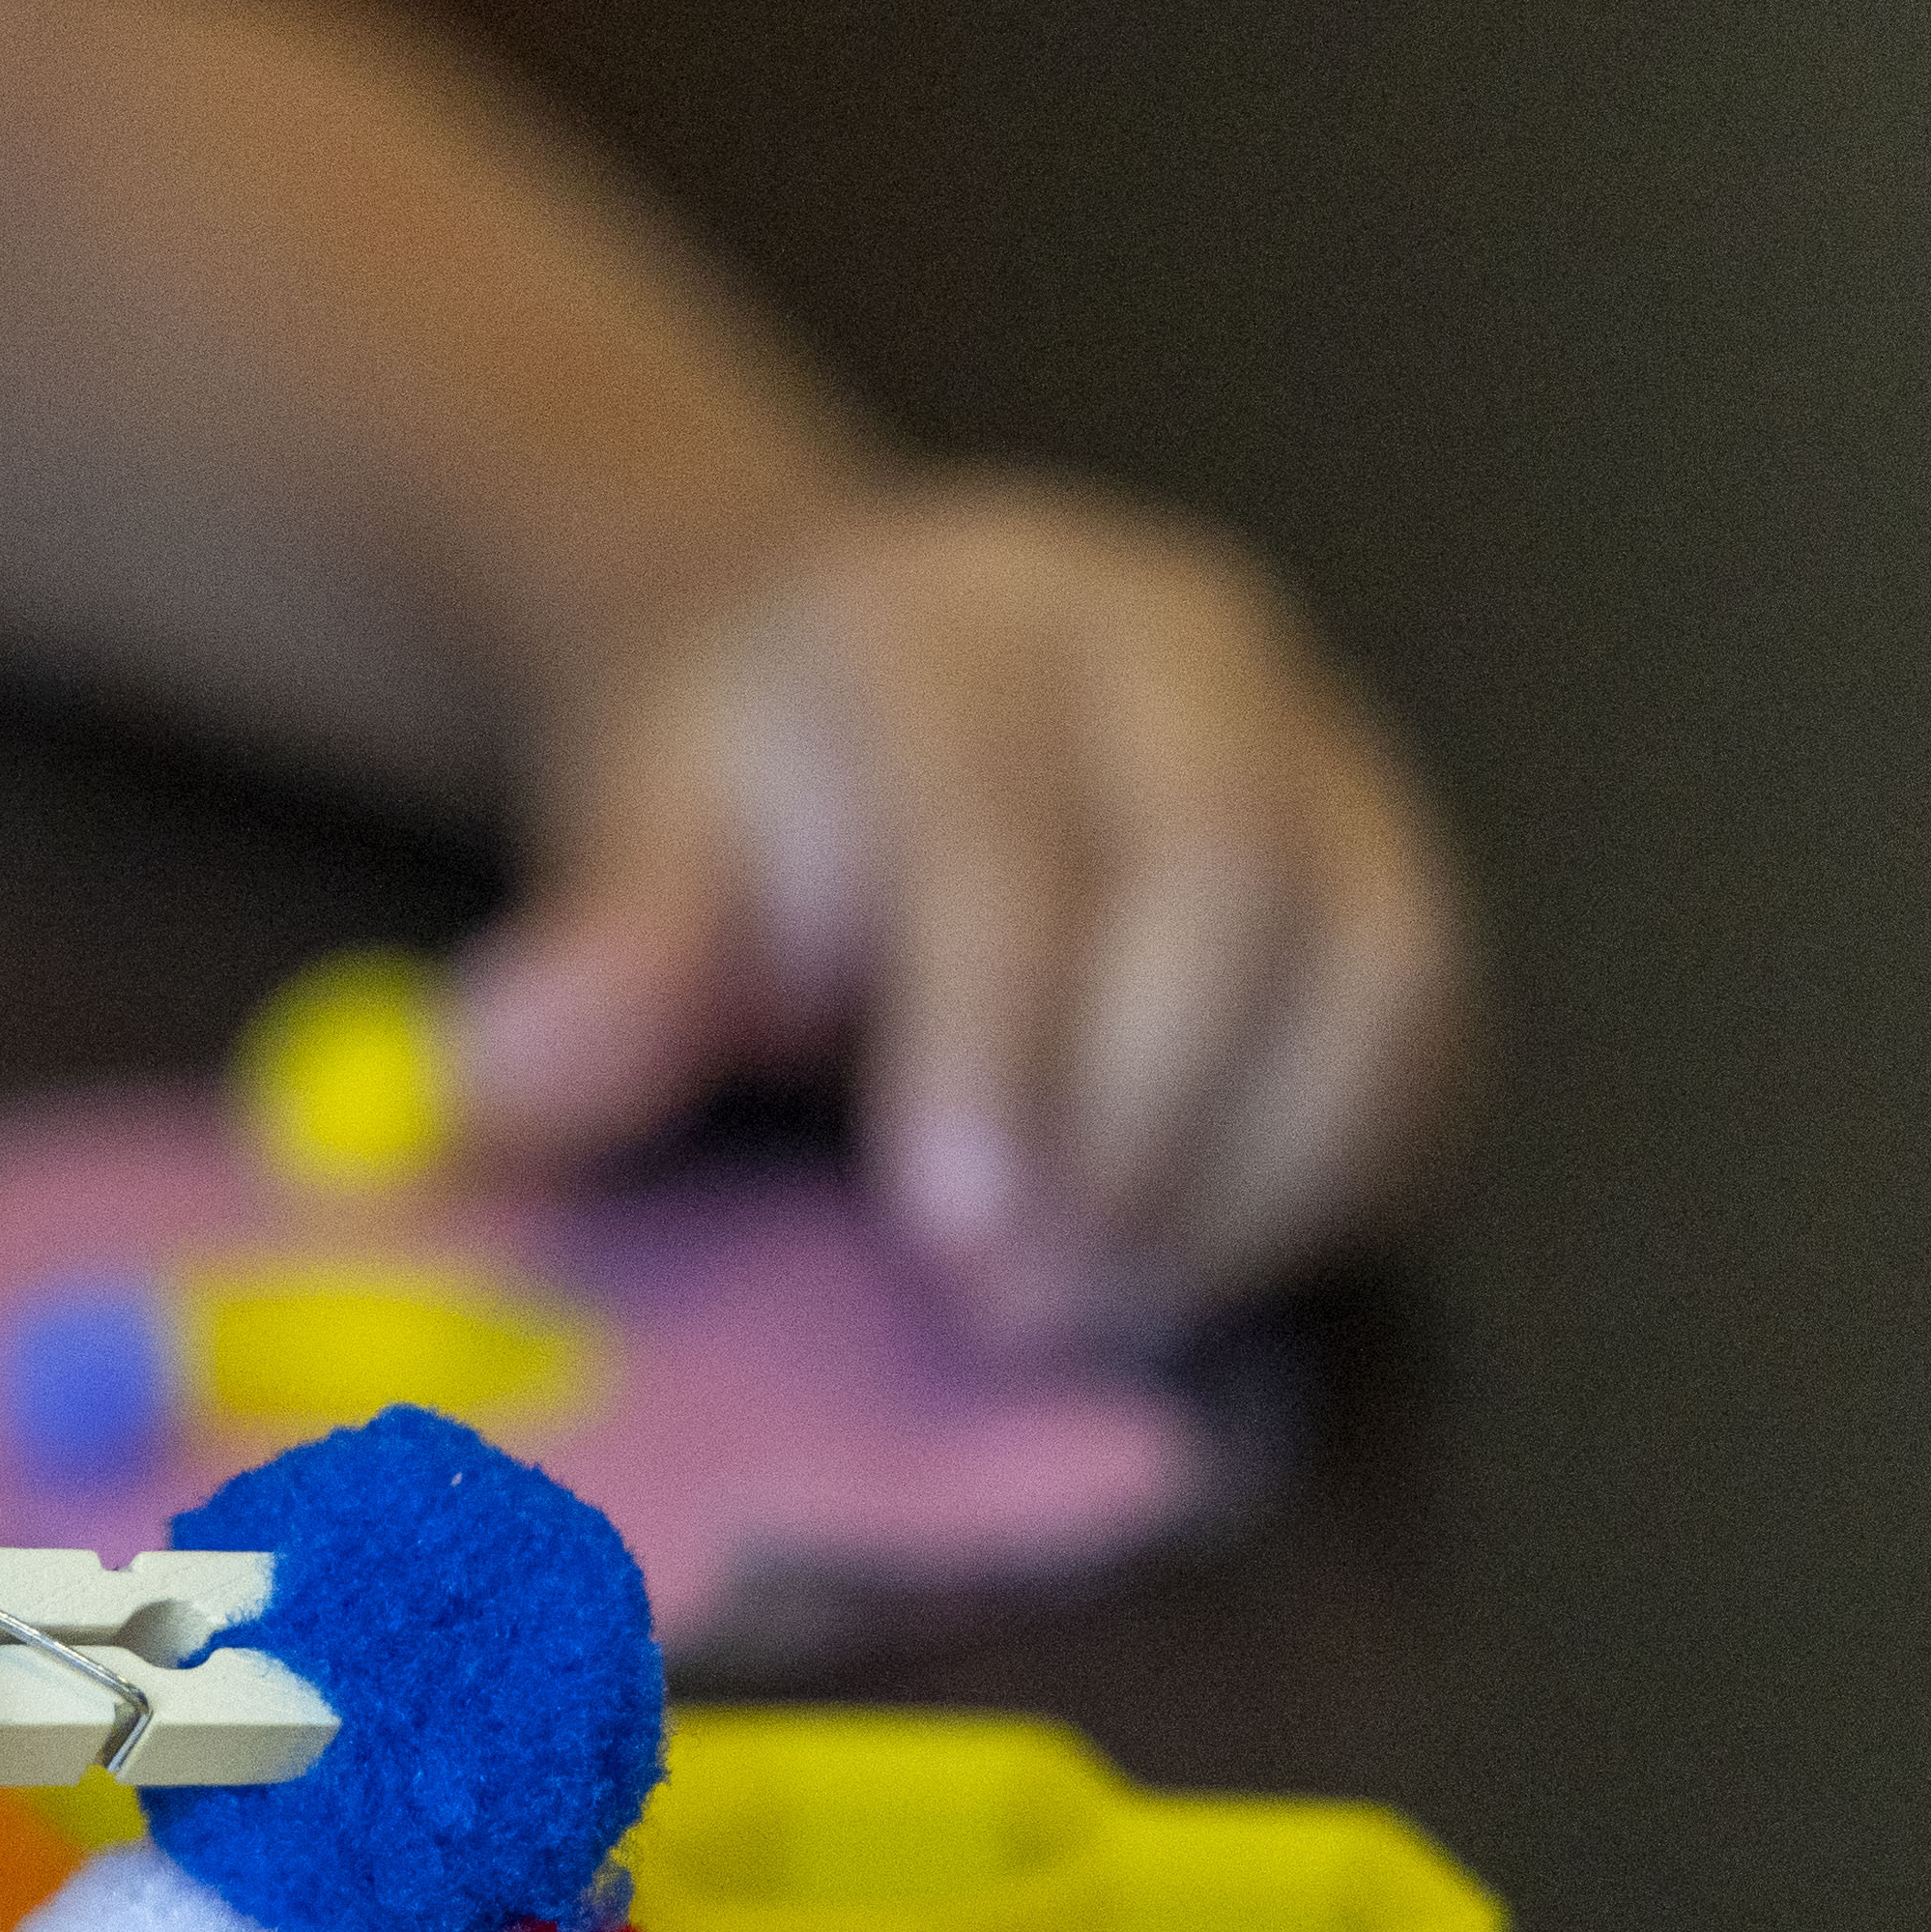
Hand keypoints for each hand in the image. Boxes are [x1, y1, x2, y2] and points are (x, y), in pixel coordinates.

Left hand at [451, 474, 1472, 1347]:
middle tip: (1019, 1311)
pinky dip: (1326, 1176)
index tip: (956, 1231)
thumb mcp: (634, 857)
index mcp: (952, 620)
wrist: (851, 693)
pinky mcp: (1388, 851)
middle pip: (1221, 878)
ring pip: (1368, 952)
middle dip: (1133, 1126)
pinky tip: (1189, 1267)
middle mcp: (1168, 639)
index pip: (1001, 830)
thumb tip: (505, 1081)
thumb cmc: (744, 804)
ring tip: (1101, 1309)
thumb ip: (593, 970)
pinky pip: (1426, 1026)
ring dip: (1247, 1172)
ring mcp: (1311, 733)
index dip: (994, 1040)